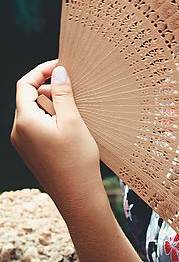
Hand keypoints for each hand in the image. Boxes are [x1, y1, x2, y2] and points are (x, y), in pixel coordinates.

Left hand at [11, 59, 102, 208]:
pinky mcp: (31, 151)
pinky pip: (37, 126)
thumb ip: (63, 93)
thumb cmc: (77, 159)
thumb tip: (58, 71)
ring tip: (75, 111)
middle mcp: (19, 132)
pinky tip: (70, 126)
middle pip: (29, 98)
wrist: (77, 196)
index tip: (61, 65)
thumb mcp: (73, 121)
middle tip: (74, 89)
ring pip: (34, 112)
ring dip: (52, 104)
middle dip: (50, 88)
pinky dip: (51, 118)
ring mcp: (23, 143)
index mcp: (25, 121)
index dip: (41, 71)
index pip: (25, 85)